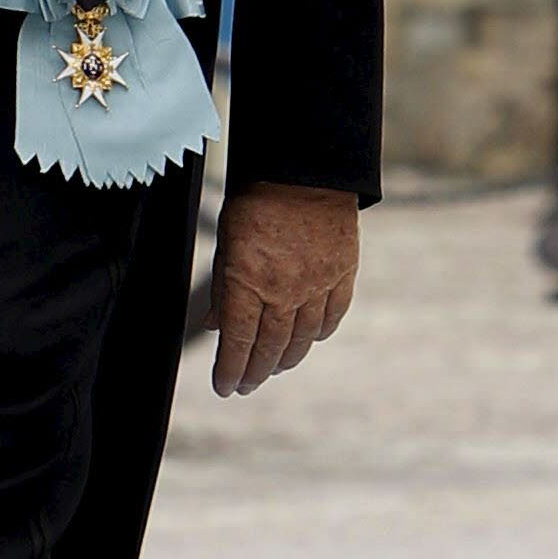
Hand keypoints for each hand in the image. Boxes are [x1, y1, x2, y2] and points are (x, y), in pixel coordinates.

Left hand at [206, 180, 357, 395]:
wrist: (306, 171)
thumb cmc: (256, 202)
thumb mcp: (227, 243)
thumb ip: (223, 288)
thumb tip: (215, 325)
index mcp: (250, 282)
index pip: (239, 341)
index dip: (230, 370)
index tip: (224, 387)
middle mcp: (285, 291)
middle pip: (270, 347)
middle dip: (254, 372)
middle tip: (245, 386)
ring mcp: (317, 285)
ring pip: (302, 338)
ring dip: (285, 359)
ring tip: (273, 368)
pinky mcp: (342, 275)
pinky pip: (332, 316)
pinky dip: (318, 334)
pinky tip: (308, 340)